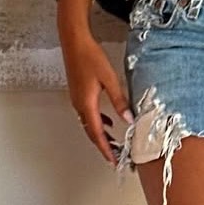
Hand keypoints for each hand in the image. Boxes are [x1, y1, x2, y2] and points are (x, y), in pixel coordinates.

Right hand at [62, 31, 133, 164]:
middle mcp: (79, 105)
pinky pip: (87, 115)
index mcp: (87, 104)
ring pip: (89, 124)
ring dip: (100, 135)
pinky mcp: (78, 93)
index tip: (113, 161)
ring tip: (114, 142)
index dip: (106, 149)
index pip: (97, 134)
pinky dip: (97, 122)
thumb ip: (119, 100)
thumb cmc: (91, 57)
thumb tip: (129, 119)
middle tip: (116, 156)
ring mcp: (77, 100)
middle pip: (91, 132)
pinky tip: (107, 120)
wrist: (74, 42)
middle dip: (103, 146)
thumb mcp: (109, 78)